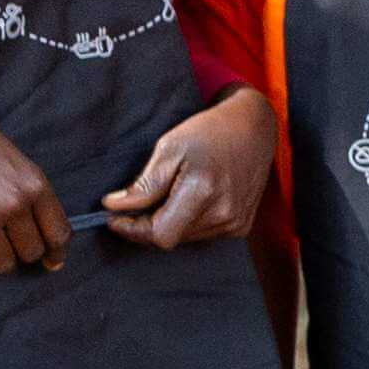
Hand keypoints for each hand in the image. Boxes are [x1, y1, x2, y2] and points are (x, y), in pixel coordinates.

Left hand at [101, 85, 272, 248]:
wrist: (253, 130)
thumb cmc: (209, 132)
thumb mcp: (170, 147)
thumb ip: (145, 184)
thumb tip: (115, 206)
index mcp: (202, 191)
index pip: (160, 234)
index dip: (133, 230)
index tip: (114, 217)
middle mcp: (223, 214)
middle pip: (171, 238)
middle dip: (148, 224)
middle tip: (135, 203)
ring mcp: (235, 223)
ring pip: (186, 238)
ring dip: (170, 222)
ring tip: (168, 195)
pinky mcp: (241, 226)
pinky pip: (203, 235)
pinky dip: (189, 222)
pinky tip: (191, 199)